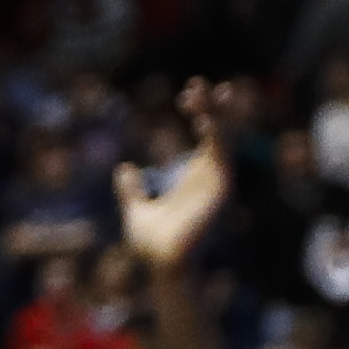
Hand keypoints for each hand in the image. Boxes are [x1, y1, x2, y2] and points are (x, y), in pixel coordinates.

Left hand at [119, 83, 235, 275]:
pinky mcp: (220, 188)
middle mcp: (212, 174)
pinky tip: (203, 118)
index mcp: (197, 176)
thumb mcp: (136, 211)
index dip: (202, 112)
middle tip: (199, 83)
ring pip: (224, 136)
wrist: (163, 265)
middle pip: (221, 130)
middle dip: (214, 105)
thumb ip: (132, 190)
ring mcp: (218, 180)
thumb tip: (124, 169)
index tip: (187, 94)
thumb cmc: (154, 245)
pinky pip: (223, 154)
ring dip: (214, 113)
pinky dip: (216, 135)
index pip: (208, 135)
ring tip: (201, 92)